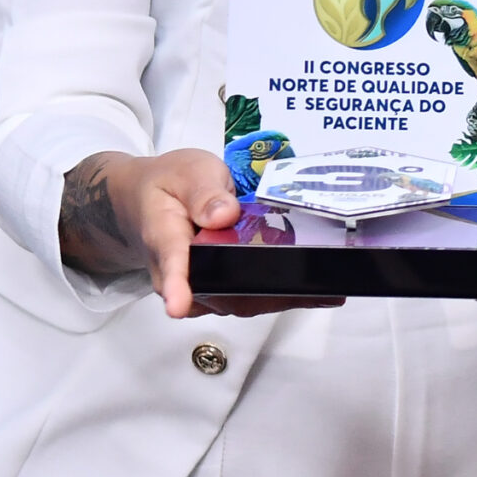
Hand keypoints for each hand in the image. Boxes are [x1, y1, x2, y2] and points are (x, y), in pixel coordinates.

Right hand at [59, 150, 341, 319]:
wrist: (148, 200)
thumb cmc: (169, 184)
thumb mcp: (188, 172)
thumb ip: (205, 192)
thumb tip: (223, 214)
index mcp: (166, 237)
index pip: (171, 263)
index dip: (178, 285)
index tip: (179, 305)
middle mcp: (177, 273)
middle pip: (216, 292)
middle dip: (263, 292)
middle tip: (315, 288)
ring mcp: (197, 287)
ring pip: (237, 300)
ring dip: (279, 296)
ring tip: (327, 288)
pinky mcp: (215, 291)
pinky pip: (246, 297)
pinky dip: (278, 293)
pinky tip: (315, 288)